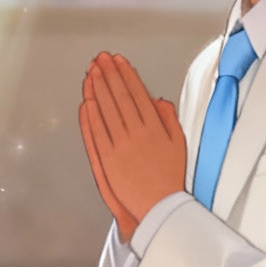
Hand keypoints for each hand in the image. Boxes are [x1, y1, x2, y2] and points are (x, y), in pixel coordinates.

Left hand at [78, 53, 186, 237]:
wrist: (160, 207)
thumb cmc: (170, 177)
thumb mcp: (178, 143)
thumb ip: (168, 119)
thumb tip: (157, 99)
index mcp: (155, 127)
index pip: (137, 93)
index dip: (126, 75)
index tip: (118, 61)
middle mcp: (136, 133)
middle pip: (119, 97)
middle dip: (108, 75)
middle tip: (100, 59)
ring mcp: (120, 146)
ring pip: (105, 111)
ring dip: (97, 89)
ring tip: (91, 72)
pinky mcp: (107, 159)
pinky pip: (96, 133)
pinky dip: (90, 115)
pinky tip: (86, 101)